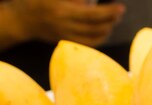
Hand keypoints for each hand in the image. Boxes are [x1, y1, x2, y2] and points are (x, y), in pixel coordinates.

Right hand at [9, 0, 125, 46]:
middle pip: (95, 26)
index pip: (91, 13)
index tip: (120, 7)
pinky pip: (88, 44)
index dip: (108, 12)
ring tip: (114, 19)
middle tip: (119, 11)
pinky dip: (100, 38)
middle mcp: (64, 24)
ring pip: (94, 36)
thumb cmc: (38, 1)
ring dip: (108, 28)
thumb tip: (93, 1)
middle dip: (111, 19)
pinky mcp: (66, 41)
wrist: (22, 20)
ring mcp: (65, 35)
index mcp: (61, 9)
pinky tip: (105, 30)